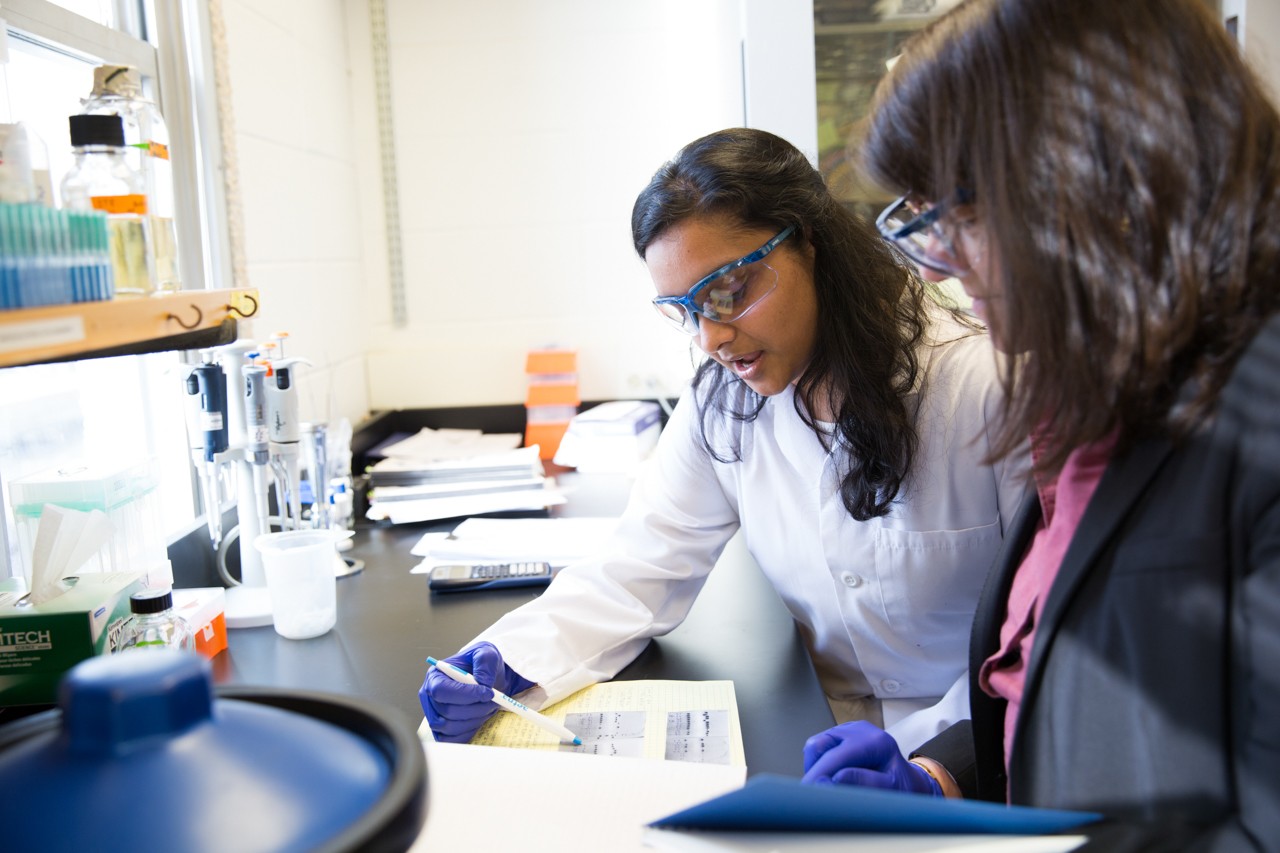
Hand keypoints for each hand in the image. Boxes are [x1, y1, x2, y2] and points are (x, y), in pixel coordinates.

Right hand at [419, 642, 534, 742]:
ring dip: (475, 719)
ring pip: (451, 727)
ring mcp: (434, 714)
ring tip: (488, 707)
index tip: (488, 693)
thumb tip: (481, 683)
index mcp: (435, 676)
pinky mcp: (441, 730)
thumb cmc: (481, 665)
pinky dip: (469, 731)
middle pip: (448, 712)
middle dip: (476, 708)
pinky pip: (452, 739)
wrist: (486, 679)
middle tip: (494, 700)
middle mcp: (429, 696)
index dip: (466, 694)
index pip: (441, 690)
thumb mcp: (486, 653)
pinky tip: (479, 718)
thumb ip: (484, 663)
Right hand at [801, 720, 940, 794]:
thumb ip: (864, 783)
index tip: (808, 790)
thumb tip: (833, 779)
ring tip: (826, 785)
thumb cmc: (903, 787)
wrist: (909, 780)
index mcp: (876, 742)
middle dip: (814, 769)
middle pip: (820, 744)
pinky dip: (820, 762)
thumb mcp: (890, 789)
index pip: (837, 755)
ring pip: (817, 744)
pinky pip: (821, 745)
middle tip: (814, 792)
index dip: (819, 773)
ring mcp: (850, 729)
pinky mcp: (843, 733)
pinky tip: (831, 776)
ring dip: (816, 766)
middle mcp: (861, 730)